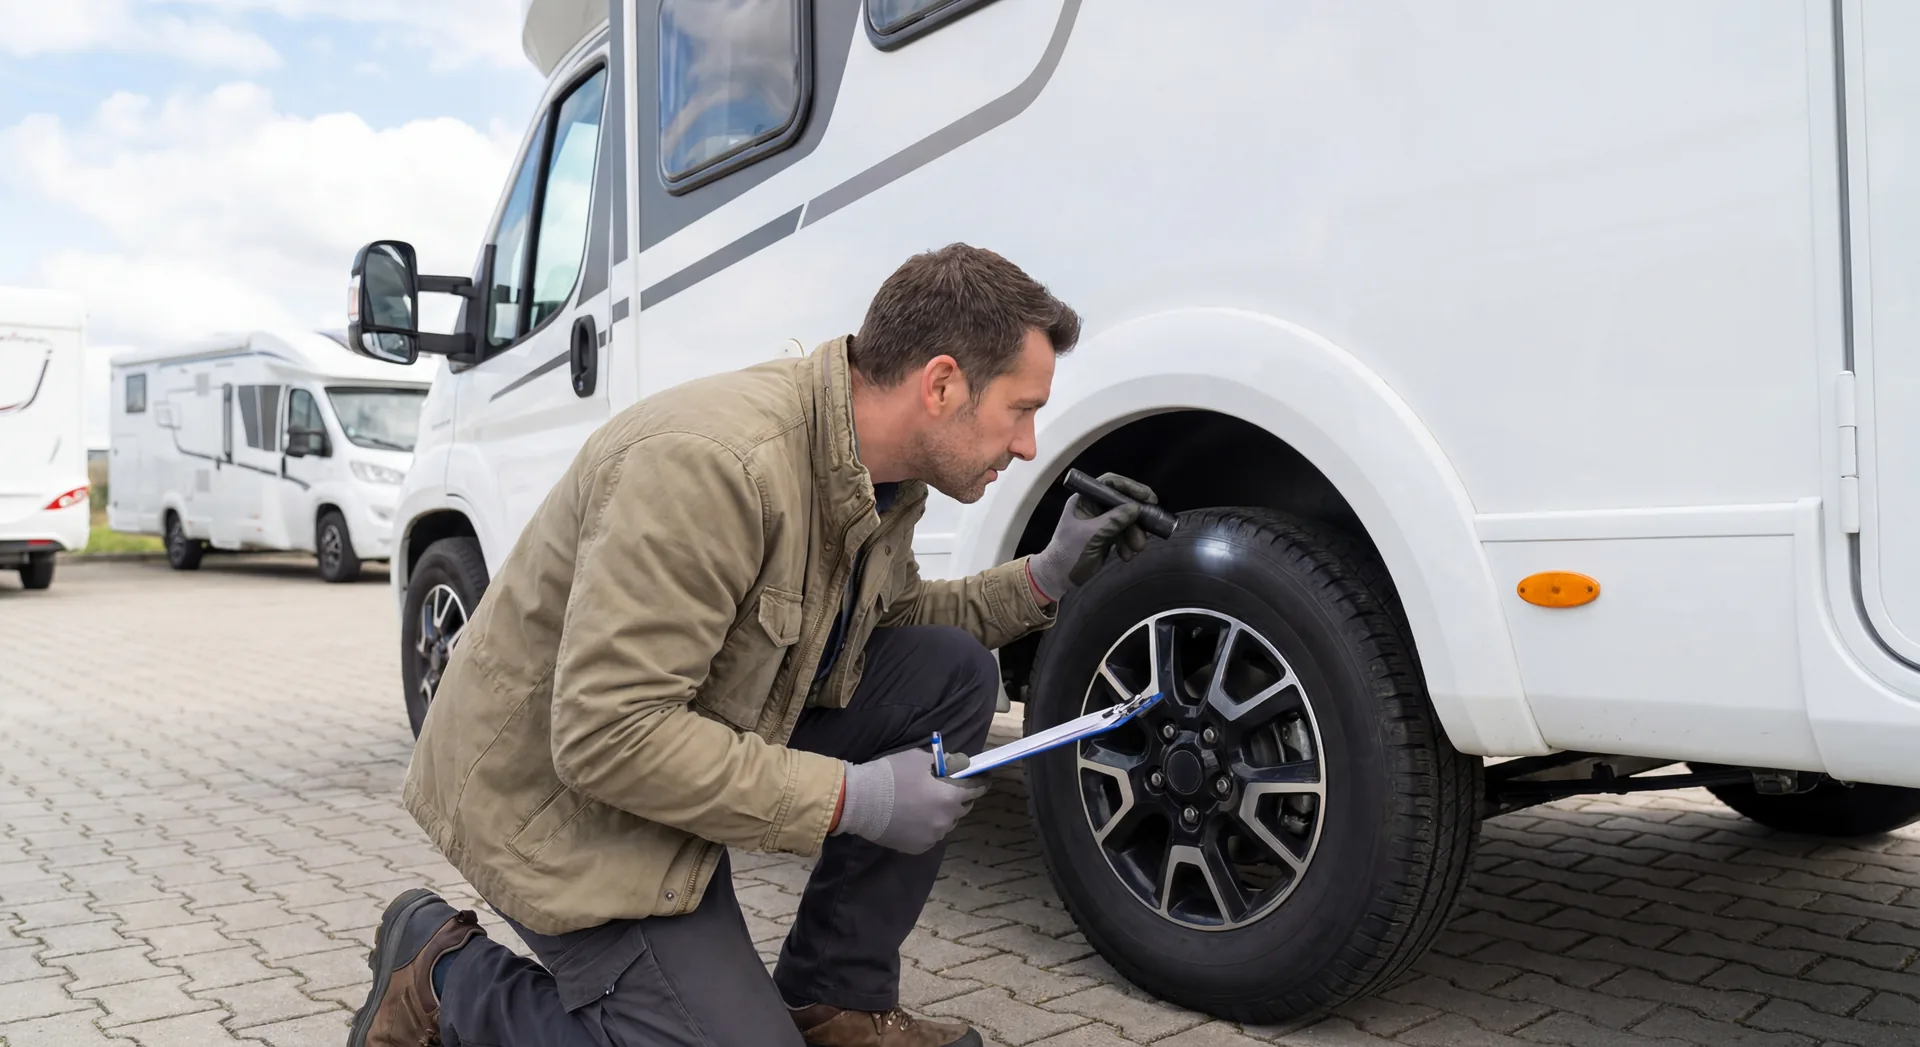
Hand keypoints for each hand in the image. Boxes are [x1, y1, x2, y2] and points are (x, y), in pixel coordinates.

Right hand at [832, 748, 988, 854]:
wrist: (859, 801)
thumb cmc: (891, 775)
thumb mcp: (919, 758)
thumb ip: (945, 762)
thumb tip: (960, 764)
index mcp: (950, 797)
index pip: (976, 789)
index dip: (980, 782)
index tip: (984, 778)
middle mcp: (946, 821)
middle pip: (962, 808)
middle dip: (960, 797)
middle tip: (950, 788)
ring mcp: (932, 837)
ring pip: (946, 823)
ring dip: (943, 813)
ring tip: (927, 803)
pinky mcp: (917, 848)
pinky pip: (931, 835)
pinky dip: (928, 826)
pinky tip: (915, 817)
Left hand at [1026, 473, 1159, 602]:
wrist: (1059, 577)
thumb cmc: (1068, 552)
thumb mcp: (1091, 535)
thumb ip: (1113, 521)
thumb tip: (1135, 508)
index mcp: (1084, 500)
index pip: (1109, 484)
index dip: (1129, 487)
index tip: (1147, 497)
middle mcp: (1094, 507)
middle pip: (1122, 502)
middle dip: (1136, 517)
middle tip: (1150, 526)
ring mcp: (1101, 522)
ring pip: (1126, 520)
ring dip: (1135, 534)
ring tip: (1138, 548)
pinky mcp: (1107, 536)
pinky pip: (1124, 534)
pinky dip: (1128, 544)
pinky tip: (1127, 555)